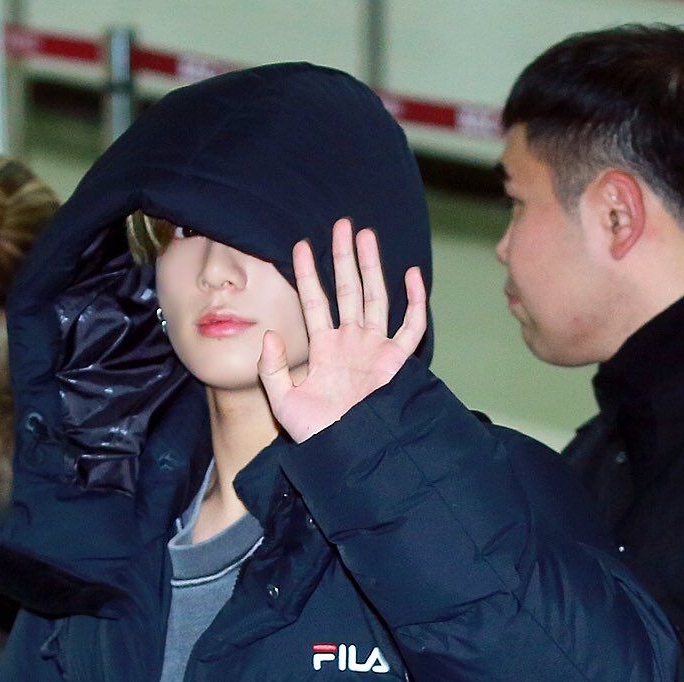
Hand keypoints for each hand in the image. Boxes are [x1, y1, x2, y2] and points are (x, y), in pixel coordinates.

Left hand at [258, 217, 426, 442]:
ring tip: (366, 234)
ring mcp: (375, 350)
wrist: (348, 455)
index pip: (314, 302)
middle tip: (341, 224)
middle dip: (344, 257)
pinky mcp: (397, 363)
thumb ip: (271, 370)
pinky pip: (410, 327)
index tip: (300, 246)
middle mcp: (351, 343)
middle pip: (349, 290)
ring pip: (376, 298)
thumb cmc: (317, 436)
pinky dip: (414, 301)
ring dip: (372, 266)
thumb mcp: (282, 404)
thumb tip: (269, 334)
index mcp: (324, 349)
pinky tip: (411, 274)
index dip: (308, 274)